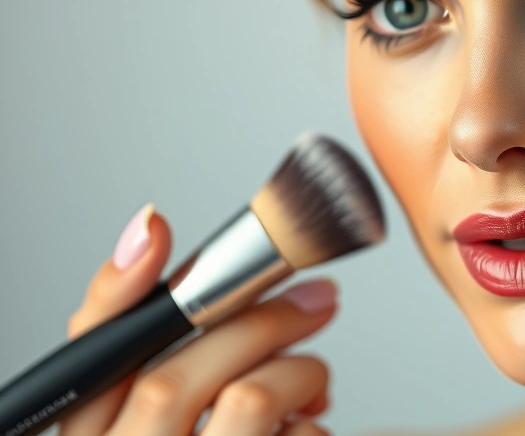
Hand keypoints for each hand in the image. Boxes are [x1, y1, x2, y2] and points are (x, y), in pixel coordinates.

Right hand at [58, 204, 336, 435]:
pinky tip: (310, 429)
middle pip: (175, 376)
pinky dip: (318, 426)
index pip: (86, 357)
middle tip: (319, 298)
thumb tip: (149, 227)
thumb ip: (164, 335)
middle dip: (262, 320)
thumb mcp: (166, 405)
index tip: (157, 231)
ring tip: (314, 382)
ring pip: (247, 400)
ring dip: (301, 374)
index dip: (114, 292)